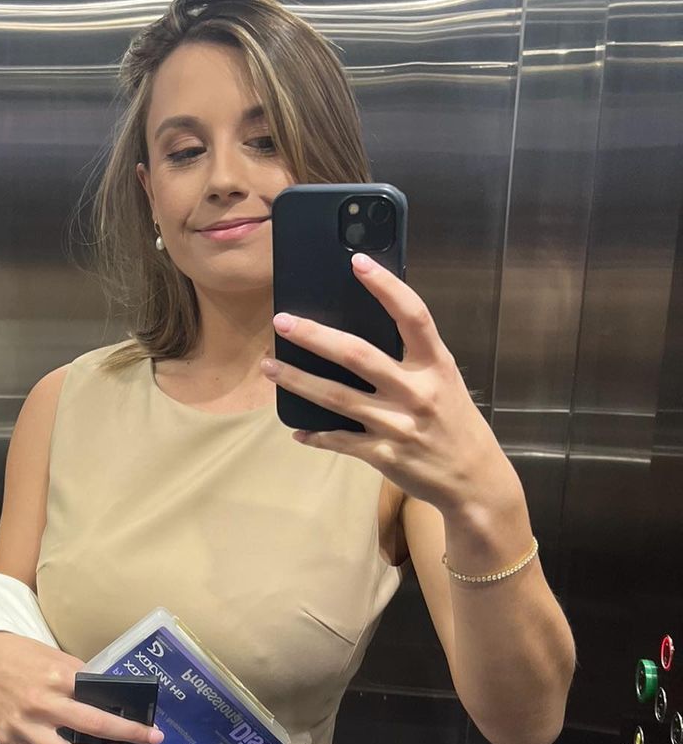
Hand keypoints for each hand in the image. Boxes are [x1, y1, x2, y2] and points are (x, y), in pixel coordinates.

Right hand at [0, 632, 163, 743]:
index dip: (128, 724)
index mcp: (57, 678)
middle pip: (89, 732)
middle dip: (120, 741)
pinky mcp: (10, 740)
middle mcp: (41, 705)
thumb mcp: (57, 658)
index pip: (100, 706)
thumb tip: (110, 701)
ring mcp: (23, 727)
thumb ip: (81, 680)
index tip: (152, 732)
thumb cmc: (22, 655)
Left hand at [262, 252, 505, 513]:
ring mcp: (397, 424)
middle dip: (315, 336)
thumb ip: (413, 359)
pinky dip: (315, 434)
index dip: (386, 287)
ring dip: (298, 381)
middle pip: (357, 355)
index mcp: (435, 365)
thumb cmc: (455, 424)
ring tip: (268, 367)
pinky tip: (296, 428)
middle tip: (282, 322)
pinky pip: (340, 440)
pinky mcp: (383, 453)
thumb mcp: (444, 382)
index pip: (413, 316)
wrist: (475, 480)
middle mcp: (416, 391)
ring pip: (336, 397)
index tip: (358, 263)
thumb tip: (366, 329)